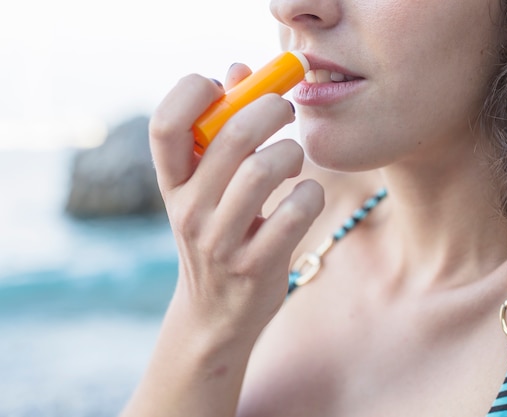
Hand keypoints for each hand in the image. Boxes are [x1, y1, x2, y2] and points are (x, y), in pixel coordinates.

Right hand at [150, 63, 323, 338]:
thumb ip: (219, 130)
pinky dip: (311, 196)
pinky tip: (307, 198)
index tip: (224, 88)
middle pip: (230, 136)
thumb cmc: (218, 236)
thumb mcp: (206, 190)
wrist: (216, 315)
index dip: (193, 92)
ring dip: (291, 154)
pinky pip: (295, 213)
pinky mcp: (255, 265)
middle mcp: (188, 210)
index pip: (164, 125)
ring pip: (263, 170)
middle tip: (285, 110)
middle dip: (269, 109)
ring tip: (294, 161)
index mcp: (172, 184)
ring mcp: (220, 241)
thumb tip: (240, 70)